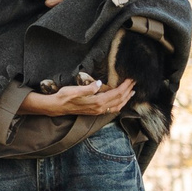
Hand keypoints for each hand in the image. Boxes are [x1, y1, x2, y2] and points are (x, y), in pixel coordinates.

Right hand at [18, 77, 134, 116]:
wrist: (57, 106)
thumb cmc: (65, 96)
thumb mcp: (75, 90)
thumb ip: (88, 88)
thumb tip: (99, 83)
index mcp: (97, 102)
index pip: (116, 93)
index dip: (125, 86)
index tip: (131, 79)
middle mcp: (100, 108)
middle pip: (119, 100)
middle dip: (128, 91)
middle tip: (134, 83)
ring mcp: (98, 111)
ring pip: (117, 106)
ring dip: (126, 98)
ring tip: (132, 92)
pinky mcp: (95, 111)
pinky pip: (112, 108)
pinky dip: (119, 104)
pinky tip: (120, 101)